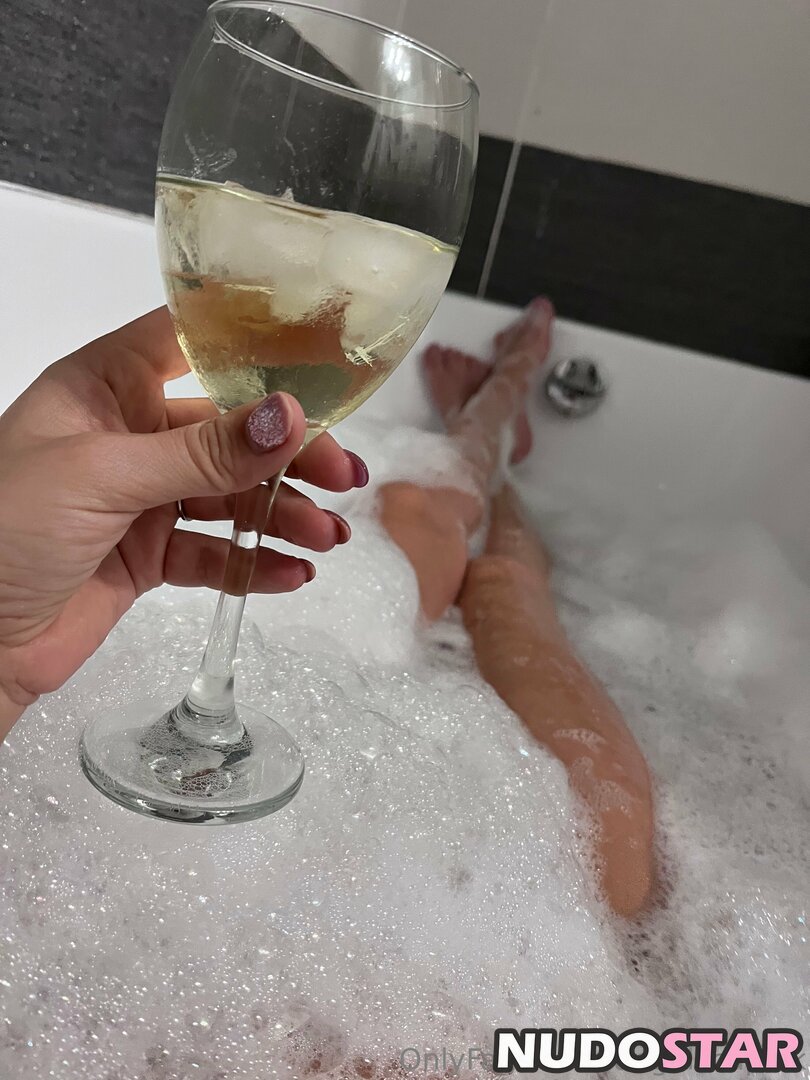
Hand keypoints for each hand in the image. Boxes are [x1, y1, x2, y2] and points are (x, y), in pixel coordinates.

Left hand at [0, 309, 367, 736]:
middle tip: (344, 477)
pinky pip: (213, 552)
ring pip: (230, 494)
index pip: (191, 344)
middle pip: (229, 429)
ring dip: (282, 514)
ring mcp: (140, 497)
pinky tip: (290, 573)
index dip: (256, 350)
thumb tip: (288, 417)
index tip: (325, 365)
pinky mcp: (148, 556)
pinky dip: (253, 563)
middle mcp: (128, 434)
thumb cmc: (1, 532)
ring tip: (327, 537)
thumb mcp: (101, 476)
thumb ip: (201, 452)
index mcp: (103, 387)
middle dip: (289, 454)